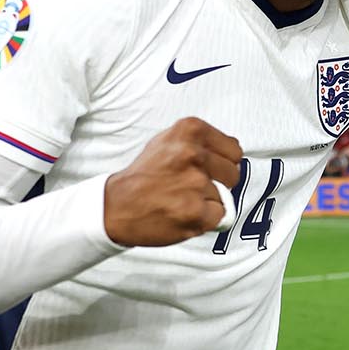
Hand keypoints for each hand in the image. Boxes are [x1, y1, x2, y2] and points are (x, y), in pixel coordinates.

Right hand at [103, 117, 243, 246]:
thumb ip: (202, 142)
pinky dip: (205, 219)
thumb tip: (232, 152)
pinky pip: (220, 216)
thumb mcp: (169, 141)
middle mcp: (193, 153)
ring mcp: (194, 183)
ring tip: (181, 199)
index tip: (207, 169)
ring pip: (224, 196)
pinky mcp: (194, 211)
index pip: (234, 150)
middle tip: (192, 187)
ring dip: (207, 202)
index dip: (222, 163)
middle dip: (219, 183)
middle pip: (233, 173)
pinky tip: (183, 213)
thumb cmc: (144, 175)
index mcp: (190, 130)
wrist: (115, 206)